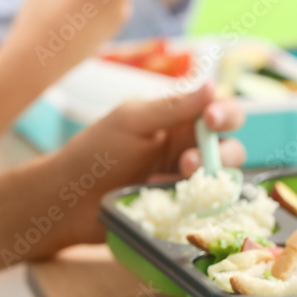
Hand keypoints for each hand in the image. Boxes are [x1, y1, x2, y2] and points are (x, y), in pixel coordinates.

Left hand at [57, 81, 244, 246]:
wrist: (66, 203)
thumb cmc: (93, 155)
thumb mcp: (131, 122)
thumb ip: (172, 107)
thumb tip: (211, 85)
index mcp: (179, 122)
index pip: (219, 112)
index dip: (225, 113)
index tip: (213, 119)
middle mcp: (188, 149)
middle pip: (230, 148)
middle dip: (220, 153)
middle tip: (188, 161)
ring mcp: (185, 183)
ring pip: (222, 180)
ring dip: (208, 178)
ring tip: (171, 180)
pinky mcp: (182, 211)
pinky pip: (207, 209)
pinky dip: (200, 205)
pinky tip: (175, 204)